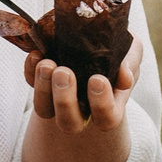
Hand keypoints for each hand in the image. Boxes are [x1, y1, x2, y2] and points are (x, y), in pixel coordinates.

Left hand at [21, 33, 140, 161]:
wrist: (96, 38)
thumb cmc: (119, 53)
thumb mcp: (132, 52)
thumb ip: (130, 63)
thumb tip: (124, 77)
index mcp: (109, 107)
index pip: (106, 118)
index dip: (102, 104)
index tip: (98, 79)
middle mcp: (81, 110)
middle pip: (69, 122)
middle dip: (64, 100)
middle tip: (64, 72)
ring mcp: (57, 99)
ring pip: (44, 109)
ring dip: (43, 88)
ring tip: (47, 64)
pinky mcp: (40, 83)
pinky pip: (30, 83)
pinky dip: (29, 71)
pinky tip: (35, 54)